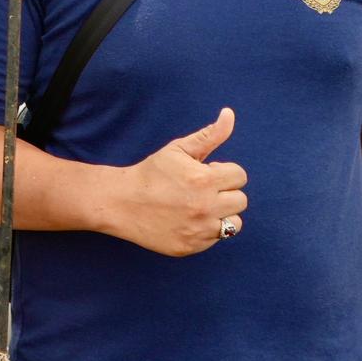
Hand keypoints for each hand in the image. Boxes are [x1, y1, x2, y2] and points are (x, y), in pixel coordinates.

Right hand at [105, 108, 248, 256]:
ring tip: (199, 207)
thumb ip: (209, 135)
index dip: (222, 172)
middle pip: (240, 200)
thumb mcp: (178, 149)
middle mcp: (205, 207)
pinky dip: (206, 230)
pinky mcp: (191, 246)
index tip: (203, 173)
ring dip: (221, 214)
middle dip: (224, 192)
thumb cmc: (151, 173)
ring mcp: (198, 230)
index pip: (240, 176)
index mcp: (204, 180)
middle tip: (199, 191)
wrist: (120, 203)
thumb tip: (230, 114)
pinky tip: (186, 220)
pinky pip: (215, 238)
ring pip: (234, 224)